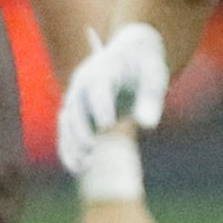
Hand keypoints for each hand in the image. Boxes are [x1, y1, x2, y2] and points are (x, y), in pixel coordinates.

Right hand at [56, 22, 170, 172]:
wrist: (130, 53)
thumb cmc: (145, 64)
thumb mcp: (155, 75)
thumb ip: (151, 98)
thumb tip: (148, 126)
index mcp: (102, 70)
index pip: (97, 89)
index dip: (101, 107)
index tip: (108, 126)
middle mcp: (81, 83)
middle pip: (76, 108)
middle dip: (82, 130)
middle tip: (92, 149)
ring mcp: (75, 98)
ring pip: (67, 123)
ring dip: (72, 144)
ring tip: (83, 167)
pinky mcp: (74, 111)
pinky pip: (66, 131)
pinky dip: (69, 149)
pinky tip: (79, 169)